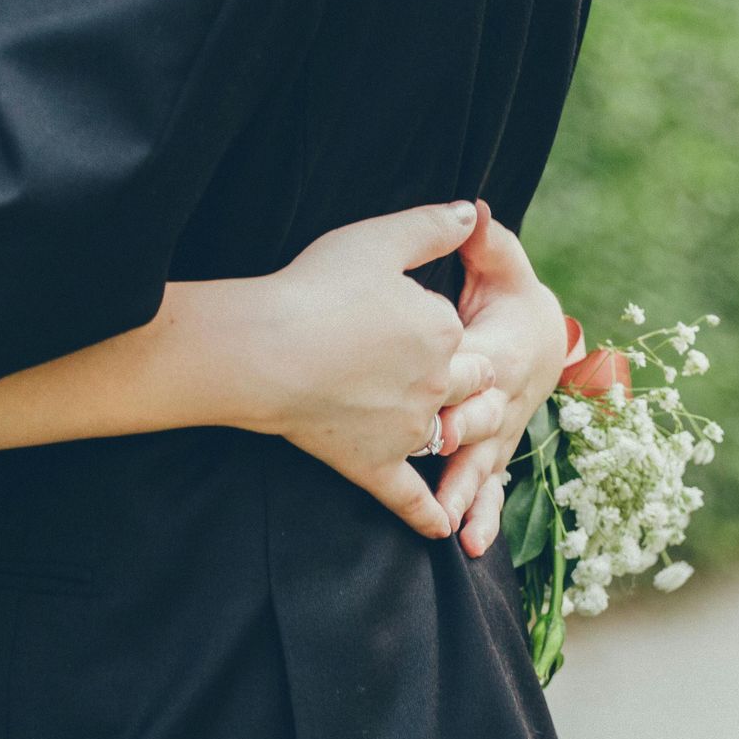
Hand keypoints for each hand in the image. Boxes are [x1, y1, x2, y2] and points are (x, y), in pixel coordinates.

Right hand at [245, 201, 492, 539]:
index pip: (459, 332)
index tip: (403, 320)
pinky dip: (429, 514)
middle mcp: (437, 385)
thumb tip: (474, 210)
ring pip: (443, 435)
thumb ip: (433, 225)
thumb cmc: (315, 287)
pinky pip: (410, 497)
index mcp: (444, 332)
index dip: (437, 326)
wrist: (263, 349)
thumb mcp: (379, 239)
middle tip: (430, 373)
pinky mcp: (375, 465)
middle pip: (466, 385)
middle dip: (461, 381)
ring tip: (443, 433)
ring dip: (449, 435)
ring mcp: (408, 431)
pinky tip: (444, 528)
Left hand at [437, 202, 567, 558]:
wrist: (540, 339)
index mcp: (502, 351)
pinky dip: (485, 517)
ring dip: (473, 495)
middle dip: (461, 438)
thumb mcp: (502, 266)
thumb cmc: (511, 299)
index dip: (461, 378)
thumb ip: (486, 242)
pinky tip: (469, 546)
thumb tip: (473, 208)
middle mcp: (506, 399)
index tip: (433, 387)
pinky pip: (493, 490)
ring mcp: (501, 433)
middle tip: (434, 455)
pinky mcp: (494, 455)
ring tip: (458, 526)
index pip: (482, 366)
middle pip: (483, 422)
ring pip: (488, 466)